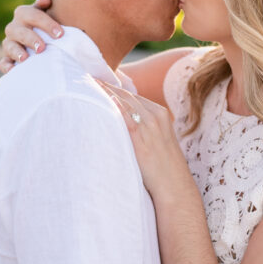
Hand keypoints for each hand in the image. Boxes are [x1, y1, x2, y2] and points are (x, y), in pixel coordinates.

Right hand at [0, 0, 63, 73]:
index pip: (33, 15)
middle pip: (18, 31)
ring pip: (9, 45)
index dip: (46, 24)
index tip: (60, 35)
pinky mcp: (8, 58)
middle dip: (30, 39)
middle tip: (42, 48)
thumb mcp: (49, 15)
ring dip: (17, 51)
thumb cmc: (49, 26)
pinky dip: (7, 66)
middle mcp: (14, 27)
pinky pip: (4, 62)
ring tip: (25, 58)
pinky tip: (13, 70)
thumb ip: (46, 7)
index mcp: (24, 14)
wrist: (42, 39)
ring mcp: (10, 43)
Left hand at [99, 81, 194, 199]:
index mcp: (160, 113)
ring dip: (105, 92)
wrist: (175, 186)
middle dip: (107, 86)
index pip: (133, 96)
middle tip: (89, 78)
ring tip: (87, 84)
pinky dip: (111, 105)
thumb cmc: (164, 168)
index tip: (100, 82)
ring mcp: (149, 124)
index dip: (115, 88)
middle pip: (127, 95)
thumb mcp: (158, 142)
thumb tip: (123, 127)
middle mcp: (155, 115)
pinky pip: (122, 116)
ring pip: (123, 102)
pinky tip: (98, 99)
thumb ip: (143, 130)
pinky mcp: (141, 136)